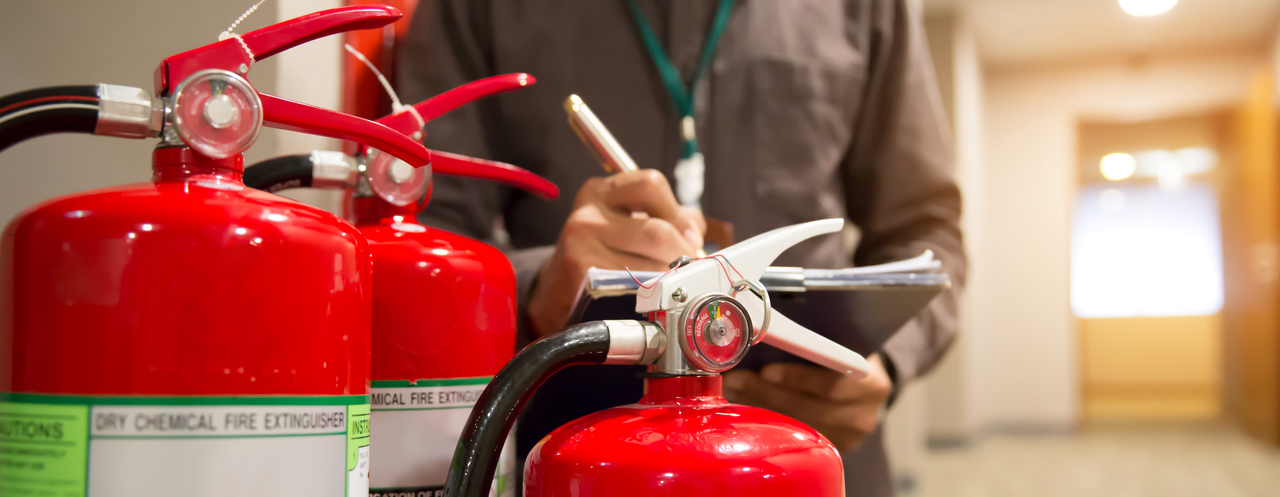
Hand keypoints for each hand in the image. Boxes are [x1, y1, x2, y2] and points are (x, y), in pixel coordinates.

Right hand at [527, 170, 705, 335]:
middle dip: (683, 253)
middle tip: (691, 267)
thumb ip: (667, 216)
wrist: (558, 292)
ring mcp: (581, 244)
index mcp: (601, 191)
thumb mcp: (627, 222)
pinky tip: (652, 296)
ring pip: (650, 262)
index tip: (690, 237)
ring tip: (674, 284)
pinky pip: (634, 285)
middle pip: (656, 230)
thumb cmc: (602, 254)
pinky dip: (653, 292)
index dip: (679, 213)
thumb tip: (695, 232)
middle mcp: (588, 213)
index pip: (651, 185)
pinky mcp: (581, 275)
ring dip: (672, 277)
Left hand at [722, 354, 892, 451]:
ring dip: (760, 405)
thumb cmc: (850, 355)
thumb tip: (768, 335)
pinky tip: (748, 406)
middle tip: (736, 378)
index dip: (797, 377)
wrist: (868, 385)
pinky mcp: (833, 449)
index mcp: (872, 384)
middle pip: (807, 406)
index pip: (832, 383)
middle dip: (765, 391)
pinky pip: (795, 435)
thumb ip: (819, 343)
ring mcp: (849, 437)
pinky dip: (769, 419)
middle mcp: (864, 415)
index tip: (766, 370)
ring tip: (734, 389)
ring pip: (795, 423)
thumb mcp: (845, 343)